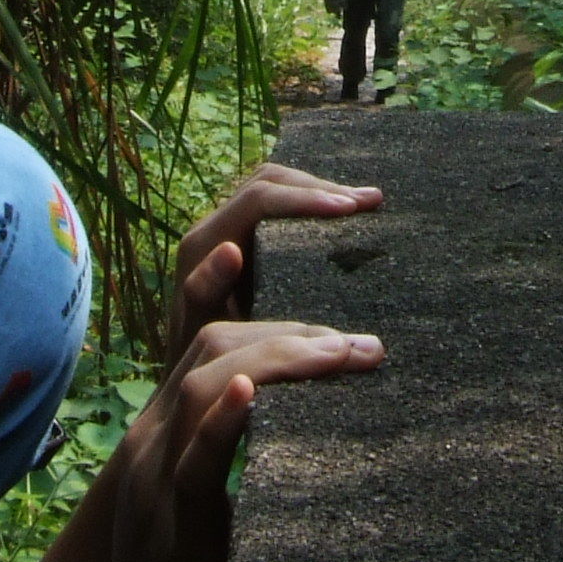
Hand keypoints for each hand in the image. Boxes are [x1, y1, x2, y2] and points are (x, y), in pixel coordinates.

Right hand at [76, 318, 377, 561]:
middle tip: (364, 347)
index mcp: (167, 437)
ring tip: (341, 357)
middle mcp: (154, 444)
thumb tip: (338, 452)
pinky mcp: (171, 526)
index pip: (214, 343)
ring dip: (279, 358)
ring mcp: (156, 480)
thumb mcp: (220, 520)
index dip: (280, 326)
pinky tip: (252, 394)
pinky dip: (223, 420)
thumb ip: (253, 475)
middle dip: (294, 332)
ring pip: (205, 382)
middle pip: (214, 344)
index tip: (346, 340)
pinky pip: (193, 460)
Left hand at [166, 161, 379, 357]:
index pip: (259, 199)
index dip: (305, 198)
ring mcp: (228, 229)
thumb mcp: (204, 331)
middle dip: (321, 186)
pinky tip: (347, 217)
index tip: (352, 210)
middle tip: (371, 203)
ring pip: (277, 185)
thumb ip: (207, 291)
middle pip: (270, 180)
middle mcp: (213, 227)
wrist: (192, 381)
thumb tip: (231, 249)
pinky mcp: (245, 240)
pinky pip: (280, 204)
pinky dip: (314, 203)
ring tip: (368, 204)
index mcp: (204, 243)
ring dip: (321, 189)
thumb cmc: (202, 360)